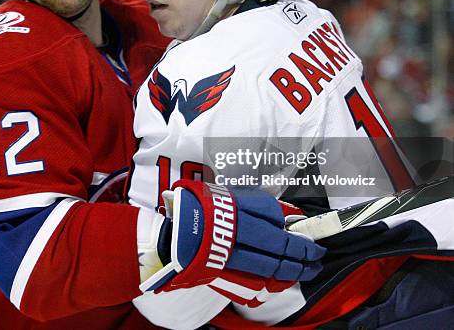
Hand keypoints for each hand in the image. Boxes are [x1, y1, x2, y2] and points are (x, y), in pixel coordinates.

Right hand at [141, 180, 324, 294]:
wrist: (164, 235)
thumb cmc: (195, 209)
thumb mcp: (226, 197)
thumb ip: (254, 205)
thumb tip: (285, 217)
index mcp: (232, 212)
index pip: (274, 224)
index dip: (297, 236)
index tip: (311, 239)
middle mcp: (231, 235)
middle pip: (276, 248)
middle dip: (302, 255)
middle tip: (317, 258)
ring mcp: (225, 257)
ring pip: (267, 269)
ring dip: (291, 272)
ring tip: (305, 271)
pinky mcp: (218, 274)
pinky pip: (251, 284)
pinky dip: (270, 284)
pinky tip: (280, 281)